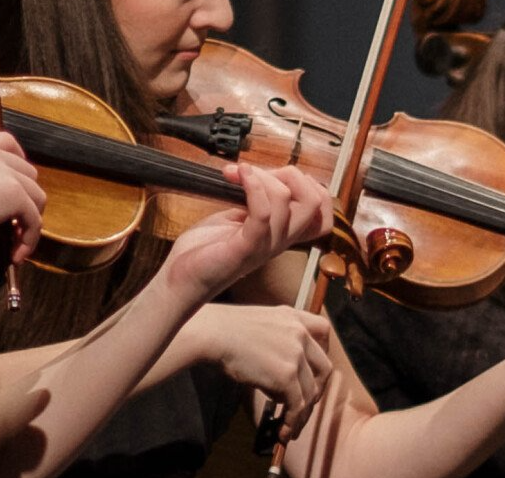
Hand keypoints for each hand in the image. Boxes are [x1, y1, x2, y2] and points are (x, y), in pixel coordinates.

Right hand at [0, 132, 45, 263]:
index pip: (8, 143)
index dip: (19, 163)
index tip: (16, 185)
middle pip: (29, 174)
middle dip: (26, 199)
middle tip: (14, 225)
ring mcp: (7, 173)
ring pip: (37, 197)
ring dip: (30, 222)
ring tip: (16, 244)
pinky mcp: (16, 193)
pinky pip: (34, 219)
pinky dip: (29, 240)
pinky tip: (16, 255)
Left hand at [161, 164, 332, 303]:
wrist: (181, 278)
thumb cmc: (205, 250)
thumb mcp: (238, 218)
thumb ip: (256, 201)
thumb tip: (262, 174)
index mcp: (282, 234)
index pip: (323, 213)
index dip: (311, 186)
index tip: (278, 175)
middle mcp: (280, 241)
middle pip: (315, 203)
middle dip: (290, 174)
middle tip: (259, 172)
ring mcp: (265, 246)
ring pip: (285, 200)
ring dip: (261, 175)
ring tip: (235, 173)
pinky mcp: (245, 248)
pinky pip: (262, 213)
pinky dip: (252, 186)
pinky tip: (237, 176)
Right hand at [184, 303, 333, 440]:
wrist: (213, 334)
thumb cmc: (224, 331)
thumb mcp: (259, 326)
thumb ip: (276, 342)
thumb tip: (279, 378)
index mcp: (293, 316)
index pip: (323, 331)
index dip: (323, 352)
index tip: (313, 371)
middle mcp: (300, 333)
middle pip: (324, 367)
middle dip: (317, 390)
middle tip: (304, 406)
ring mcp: (296, 355)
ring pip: (310, 392)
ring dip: (302, 414)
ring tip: (291, 428)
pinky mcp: (287, 376)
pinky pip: (297, 405)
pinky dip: (292, 421)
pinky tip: (283, 430)